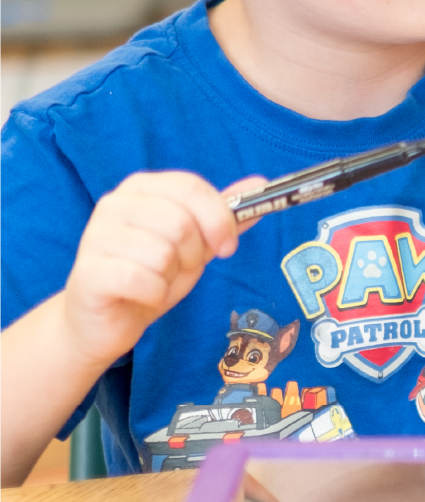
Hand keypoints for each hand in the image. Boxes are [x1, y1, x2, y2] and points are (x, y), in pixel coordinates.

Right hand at [58, 172, 260, 368]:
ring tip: (157, 279)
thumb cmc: (152, 273)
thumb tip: (259, 183)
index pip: (191, 187)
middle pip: (181, 222)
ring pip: (163, 253)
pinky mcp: (88, 272)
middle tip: (182, 267)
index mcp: (141, 187)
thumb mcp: (196, 242)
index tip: (228, 245)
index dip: (218, 218)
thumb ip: (223, 215)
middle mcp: (114, 204)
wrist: (107, 319)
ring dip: (171, 276)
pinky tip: (144, 295)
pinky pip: (143, 280)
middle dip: (194, 254)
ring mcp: (96, 237)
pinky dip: (155, 294)